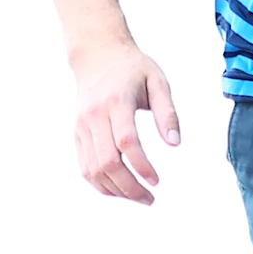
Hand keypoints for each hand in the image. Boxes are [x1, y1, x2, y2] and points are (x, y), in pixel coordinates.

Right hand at [73, 37, 181, 203]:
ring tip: (137, 197)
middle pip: (107, 161)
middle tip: (149, 198)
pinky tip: (118, 190)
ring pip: (92, 169)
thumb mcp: (157, 81)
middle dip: (129, 187)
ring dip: (115, 190)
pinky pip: (84, 166)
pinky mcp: (77, 133)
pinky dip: (100, 184)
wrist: (97, 55)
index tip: (156, 181)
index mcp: (117, 101)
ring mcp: (82, 126)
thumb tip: (175, 144)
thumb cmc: (132, 68)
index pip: (126, 142)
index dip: (141, 166)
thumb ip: (168, 113)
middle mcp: (95, 115)